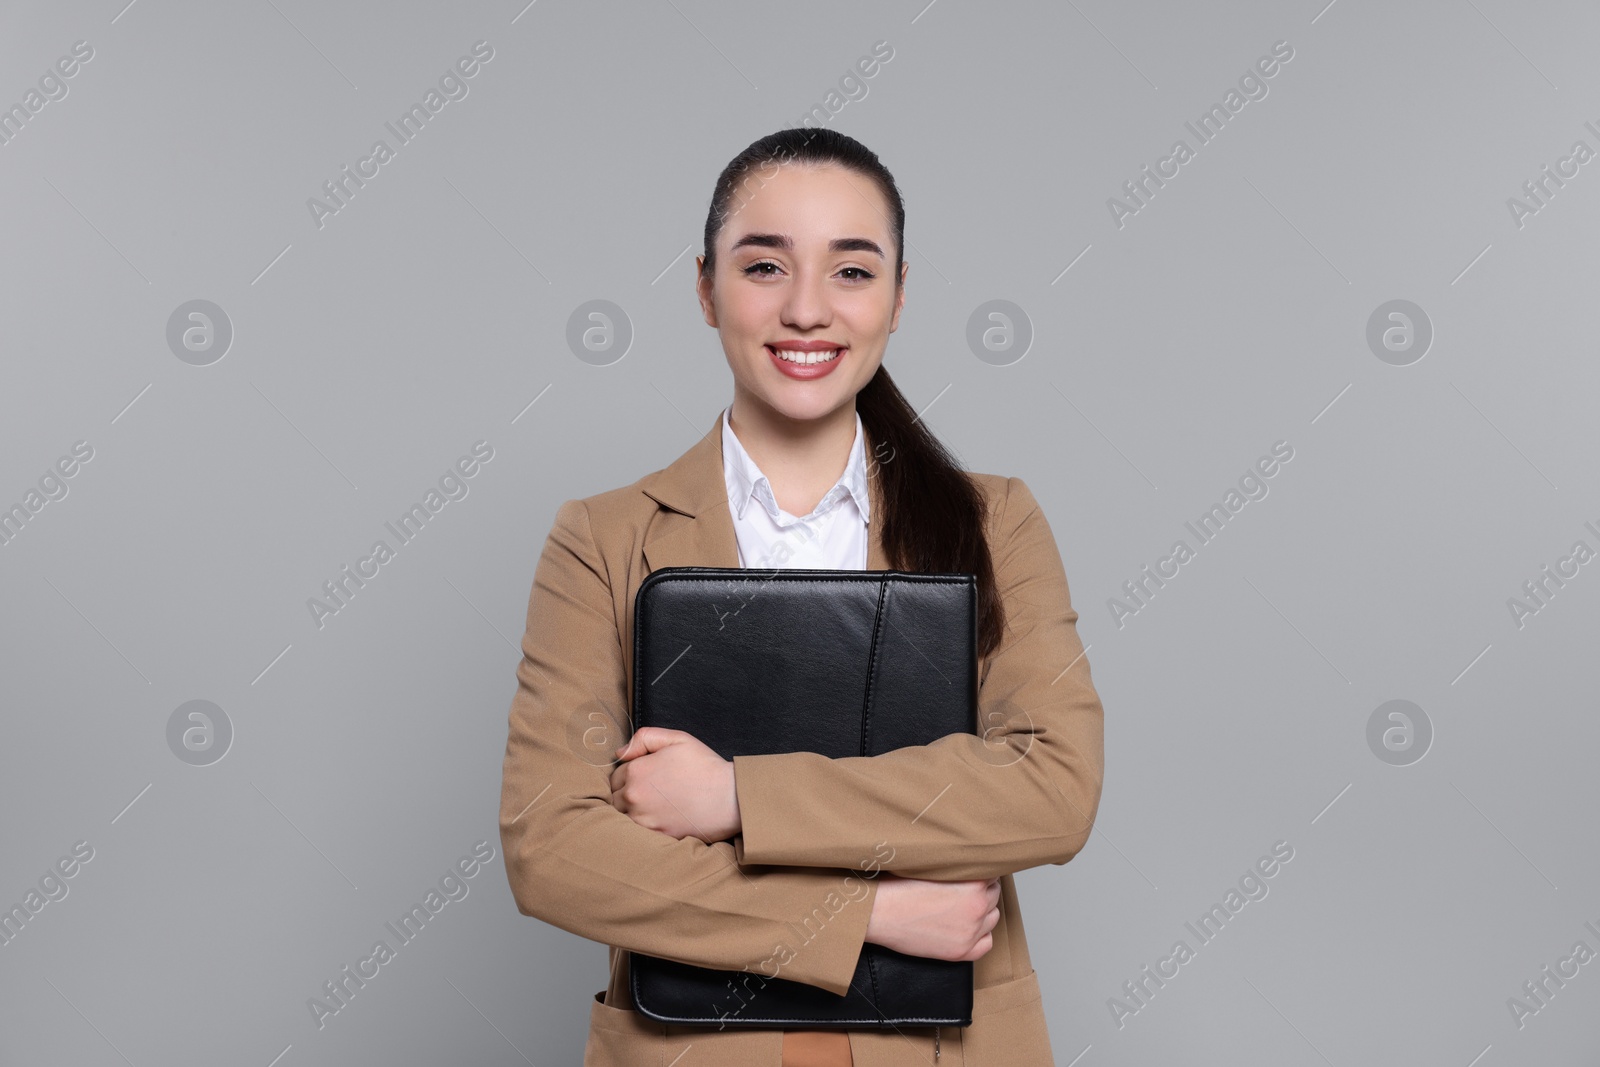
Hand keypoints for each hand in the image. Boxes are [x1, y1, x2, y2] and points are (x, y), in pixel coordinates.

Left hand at [609, 727, 740, 843]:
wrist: (730, 798)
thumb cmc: (706, 766)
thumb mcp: (677, 739)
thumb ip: (644, 738)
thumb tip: (620, 753)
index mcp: (636, 772)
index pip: (616, 775)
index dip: (630, 773)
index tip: (647, 776)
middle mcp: (634, 797)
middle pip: (615, 797)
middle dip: (627, 792)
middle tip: (652, 791)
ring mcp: (643, 820)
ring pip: (623, 816)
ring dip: (633, 811)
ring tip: (655, 805)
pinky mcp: (654, 836)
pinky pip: (637, 832)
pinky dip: (644, 825)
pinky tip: (661, 818)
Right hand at [864, 873, 1000, 961]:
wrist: (879, 912)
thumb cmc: (899, 886)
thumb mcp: (934, 866)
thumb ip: (957, 866)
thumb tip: (968, 863)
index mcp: (974, 883)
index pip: (993, 874)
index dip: (979, 873)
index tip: (969, 874)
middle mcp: (977, 908)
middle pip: (994, 895)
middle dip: (982, 892)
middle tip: (962, 891)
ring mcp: (971, 932)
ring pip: (992, 918)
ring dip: (982, 912)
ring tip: (961, 909)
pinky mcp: (961, 952)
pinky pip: (986, 943)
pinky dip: (980, 936)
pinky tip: (965, 928)